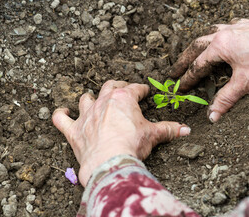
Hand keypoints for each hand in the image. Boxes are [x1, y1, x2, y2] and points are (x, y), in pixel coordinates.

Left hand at [52, 80, 190, 186]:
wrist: (109, 162)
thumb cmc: (132, 144)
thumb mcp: (153, 135)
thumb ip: (170, 129)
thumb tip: (187, 130)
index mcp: (123, 99)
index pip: (135, 89)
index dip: (141, 89)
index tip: (145, 91)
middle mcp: (103, 102)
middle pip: (110, 86)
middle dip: (117, 86)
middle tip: (123, 89)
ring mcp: (86, 115)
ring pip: (86, 98)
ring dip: (90, 98)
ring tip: (93, 98)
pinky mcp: (73, 130)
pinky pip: (61, 119)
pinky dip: (60, 115)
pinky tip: (63, 112)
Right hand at [170, 19, 248, 122]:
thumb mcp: (245, 83)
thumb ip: (225, 99)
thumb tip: (212, 116)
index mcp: (219, 46)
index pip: (197, 66)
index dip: (187, 78)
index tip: (179, 87)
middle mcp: (223, 33)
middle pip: (196, 46)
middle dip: (184, 59)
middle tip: (175, 70)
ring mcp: (235, 27)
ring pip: (209, 33)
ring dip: (199, 45)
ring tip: (193, 53)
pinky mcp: (246, 24)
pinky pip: (225, 28)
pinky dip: (217, 35)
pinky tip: (220, 38)